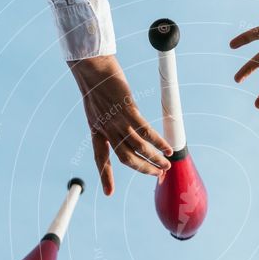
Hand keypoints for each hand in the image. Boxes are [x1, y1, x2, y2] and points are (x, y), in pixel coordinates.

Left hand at [68, 55, 171, 195]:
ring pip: (139, 149)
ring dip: (155, 159)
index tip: (109, 193)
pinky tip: (167, 148)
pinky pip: (146, 132)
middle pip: (126, 159)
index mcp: (96, 130)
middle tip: (157, 176)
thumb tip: (118, 124)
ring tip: (167, 165)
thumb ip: (106, 119)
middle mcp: (107, 129)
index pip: (100, 159)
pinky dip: (158, 143)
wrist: (91, 66)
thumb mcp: (97, 106)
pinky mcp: (128, 110)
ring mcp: (118, 121)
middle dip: (143, 170)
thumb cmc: (96, 82)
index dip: (105, 177)